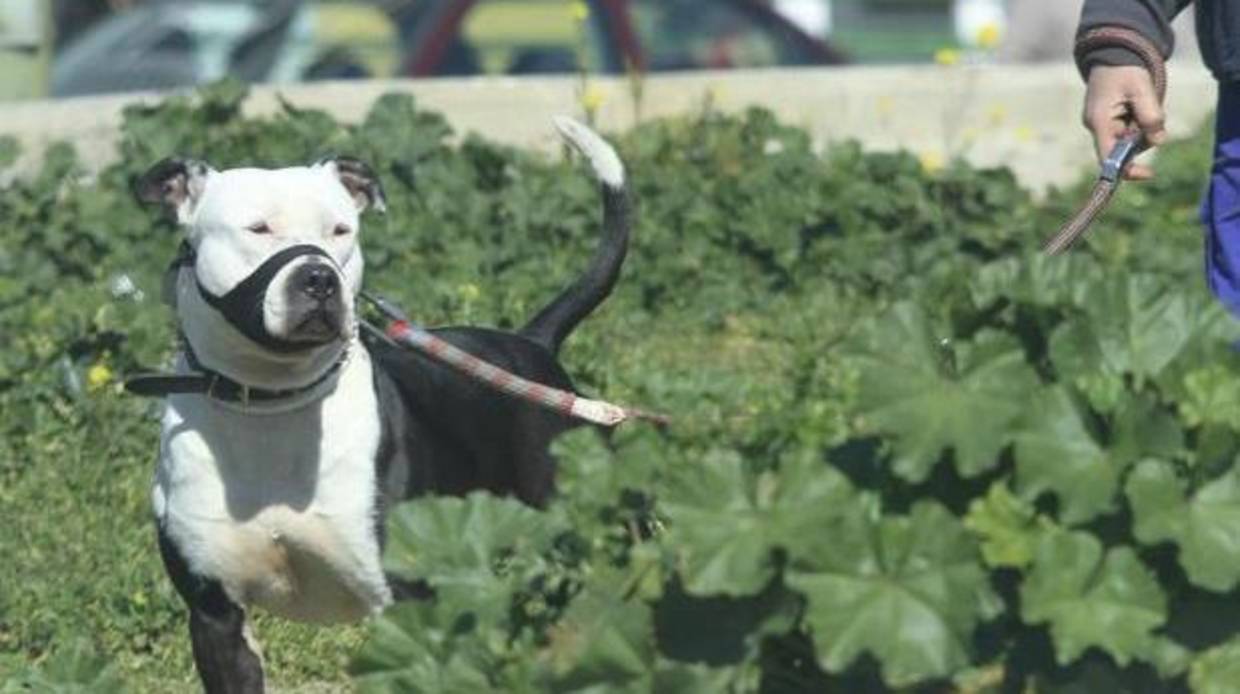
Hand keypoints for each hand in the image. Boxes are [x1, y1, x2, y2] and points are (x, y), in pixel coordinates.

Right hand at [1082, 65, 1165, 179]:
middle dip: (1141, 140)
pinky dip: (1138, 123)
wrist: (1113, 52)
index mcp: (1099, 122)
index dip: (1127, 170)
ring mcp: (1099, 123)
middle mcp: (1096, 126)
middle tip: (1153, 115)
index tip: (1148, 174)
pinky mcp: (1106, 119)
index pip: (1108, 158)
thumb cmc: (1125, 69)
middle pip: (1121, 149)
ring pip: (1126, 140)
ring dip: (1141, 129)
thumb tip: (1158, 141)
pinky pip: (1125, 130)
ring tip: (1144, 102)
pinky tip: (1138, 104)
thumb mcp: (1143, 90)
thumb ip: (1151, 116)